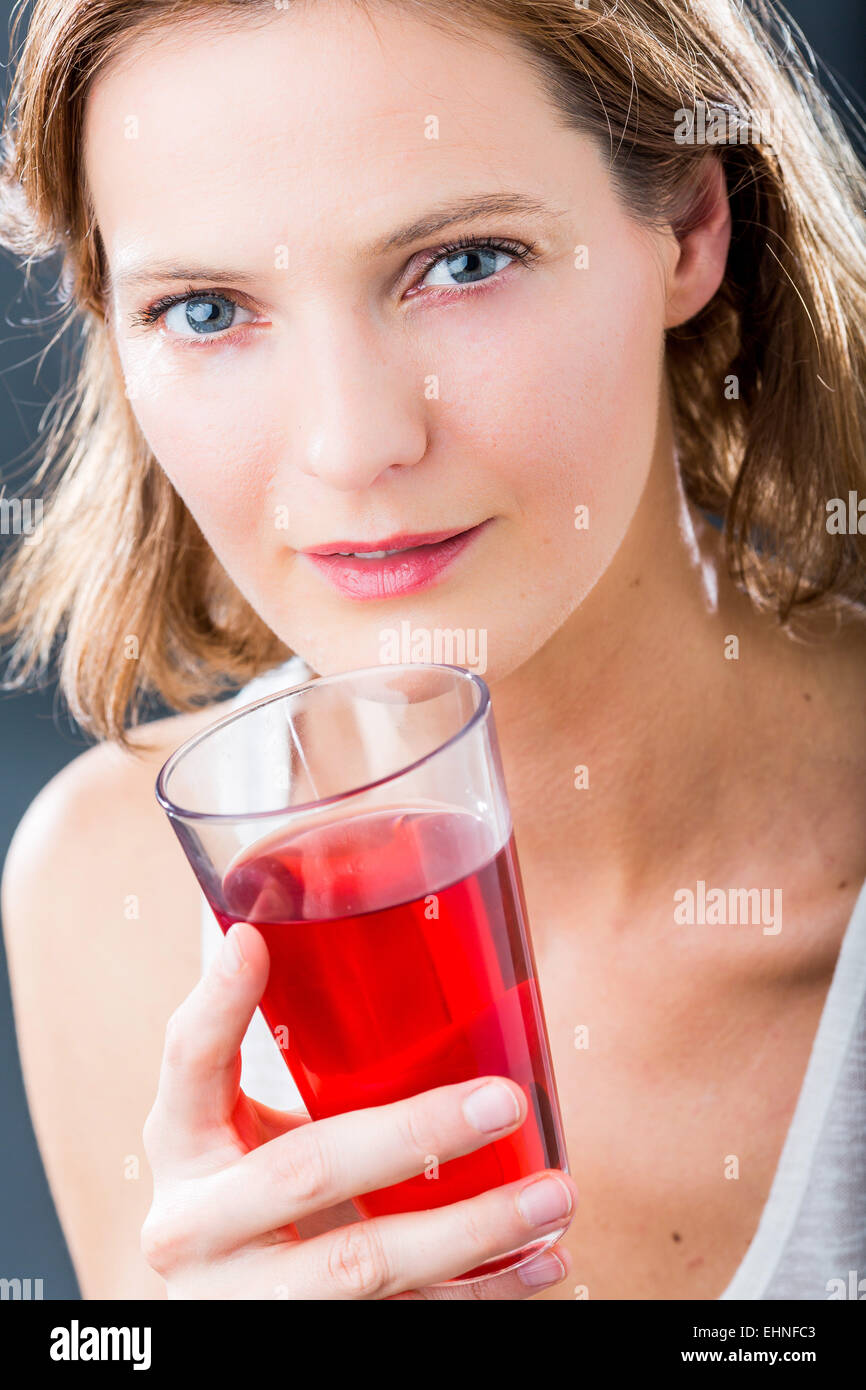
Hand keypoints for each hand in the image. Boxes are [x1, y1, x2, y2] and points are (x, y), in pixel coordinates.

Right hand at [141, 921, 576, 1298]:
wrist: (223, 1303)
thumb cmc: (244, 1187)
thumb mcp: (237, 1123)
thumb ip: (283, 1050)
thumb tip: (321, 927)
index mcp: (181, 1143)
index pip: (188, 1063)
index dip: (217, 1005)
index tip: (255, 941)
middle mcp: (196, 1224)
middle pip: (305, 1171)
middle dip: (414, 1135)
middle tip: (504, 1099)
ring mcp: (250, 1297)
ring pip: (363, 1266)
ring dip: (473, 1230)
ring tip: (554, 1192)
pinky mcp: (303, 1340)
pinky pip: (402, 1318)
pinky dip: (481, 1294)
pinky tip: (542, 1260)